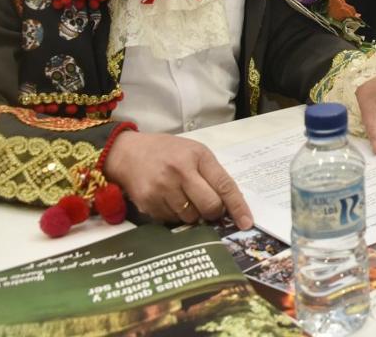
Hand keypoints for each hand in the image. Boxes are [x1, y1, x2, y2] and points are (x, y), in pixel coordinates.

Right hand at [103, 131, 252, 228]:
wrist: (128, 153)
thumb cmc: (168, 152)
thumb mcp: (194, 153)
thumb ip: (212, 175)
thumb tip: (228, 206)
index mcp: (197, 156)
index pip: (224, 185)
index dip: (238, 207)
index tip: (247, 223)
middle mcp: (180, 172)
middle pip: (209, 206)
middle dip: (213, 212)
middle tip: (209, 207)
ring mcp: (162, 189)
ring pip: (191, 217)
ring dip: (193, 214)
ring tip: (183, 197)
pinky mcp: (148, 203)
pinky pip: (171, 220)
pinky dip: (175, 215)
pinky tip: (168, 200)